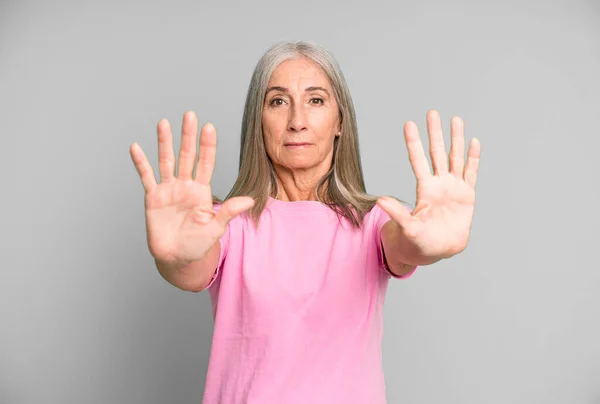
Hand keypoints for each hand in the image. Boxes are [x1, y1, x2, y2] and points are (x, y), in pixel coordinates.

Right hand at [129, 111, 253, 263]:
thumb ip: (229, 211)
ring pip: (167, 161)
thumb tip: (250, 200)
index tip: (209, 127)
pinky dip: (141, 163)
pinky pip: (146, 177)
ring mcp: (168, 190)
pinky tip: (136, 147)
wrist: (177, 259)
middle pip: (187, 156)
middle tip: (190, 115)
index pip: (206, 163)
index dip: (207, 146)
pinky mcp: (153, 198)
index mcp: (202, 191)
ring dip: (165, 142)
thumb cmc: (198, 244)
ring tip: (164, 123)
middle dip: (188, 136)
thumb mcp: (216, 228)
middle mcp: (185, 186)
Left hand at [377, 110, 480, 259]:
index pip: (418, 161)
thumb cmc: (419, 241)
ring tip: (455, 119)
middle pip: (436, 153)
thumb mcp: (407, 228)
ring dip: (456, 139)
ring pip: (455, 158)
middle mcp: (438, 184)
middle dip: (435, 133)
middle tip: (432, 112)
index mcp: (424, 189)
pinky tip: (474, 141)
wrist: (438, 250)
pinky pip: (471, 173)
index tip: (409, 124)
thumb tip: (380, 200)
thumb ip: (398, 213)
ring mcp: (453, 187)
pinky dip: (473, 158)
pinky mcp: (466, 195)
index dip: (414, 143)